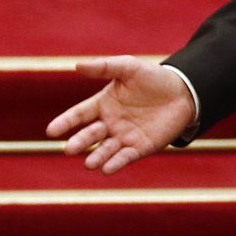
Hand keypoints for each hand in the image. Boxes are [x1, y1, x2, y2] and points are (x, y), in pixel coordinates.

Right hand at [46, 56, 195, 174]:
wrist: (183, 92)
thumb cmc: (153, 78)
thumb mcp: (129, 67)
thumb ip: (105, 67)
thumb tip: (77, 66)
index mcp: (102, 104)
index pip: (79, 114)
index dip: (65, 122)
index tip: (51, 131)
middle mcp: (110, 123)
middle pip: (90, 134)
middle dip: (80, 142)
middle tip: (69, 149)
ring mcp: (124, 136)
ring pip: (106, 149)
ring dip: (97, 156)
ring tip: (90, 163)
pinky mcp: (141, 147)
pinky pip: (126, 156)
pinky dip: (116, 163)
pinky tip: (107, 169)